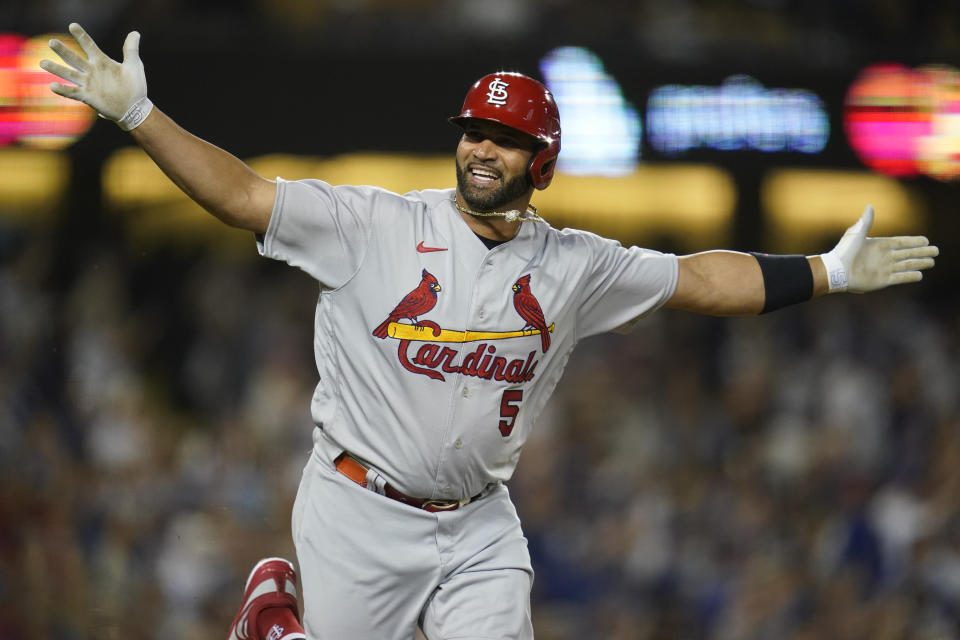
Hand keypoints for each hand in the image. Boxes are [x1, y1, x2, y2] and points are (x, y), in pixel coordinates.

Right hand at [40, 23, 152, 130]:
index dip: (81, 36)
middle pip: (74, 58)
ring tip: (42, 63)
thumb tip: (135, 33)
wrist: (136, 109)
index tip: (72, 26)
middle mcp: (92, 71)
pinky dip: (63, 90)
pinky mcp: (88, 97)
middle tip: (52, 42)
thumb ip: (131, 49)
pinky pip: (73, 93)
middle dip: (63, 51)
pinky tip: (52, 86)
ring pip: (69, 74)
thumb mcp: (134, 66)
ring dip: (56, 69)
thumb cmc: (135, 87)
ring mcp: (89, 84)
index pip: (89, 45)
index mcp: (102, 62)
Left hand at [820, 205, 938, 292]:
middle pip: (907, 254)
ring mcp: (883, 269)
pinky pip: (899, 278)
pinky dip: (910, 276)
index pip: (901, 242)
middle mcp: (883, 257)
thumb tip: (870, 206)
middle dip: (922, 252)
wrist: (836, 272)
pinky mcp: (881, 280)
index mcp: (879, 245)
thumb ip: (866, 222)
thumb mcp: (856, 234)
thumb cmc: (844, 252)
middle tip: (936, 251)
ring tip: (932, 262)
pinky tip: (920, 275)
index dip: (914, 241)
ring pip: (906, 265)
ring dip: (919, 263)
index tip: (926, 240)